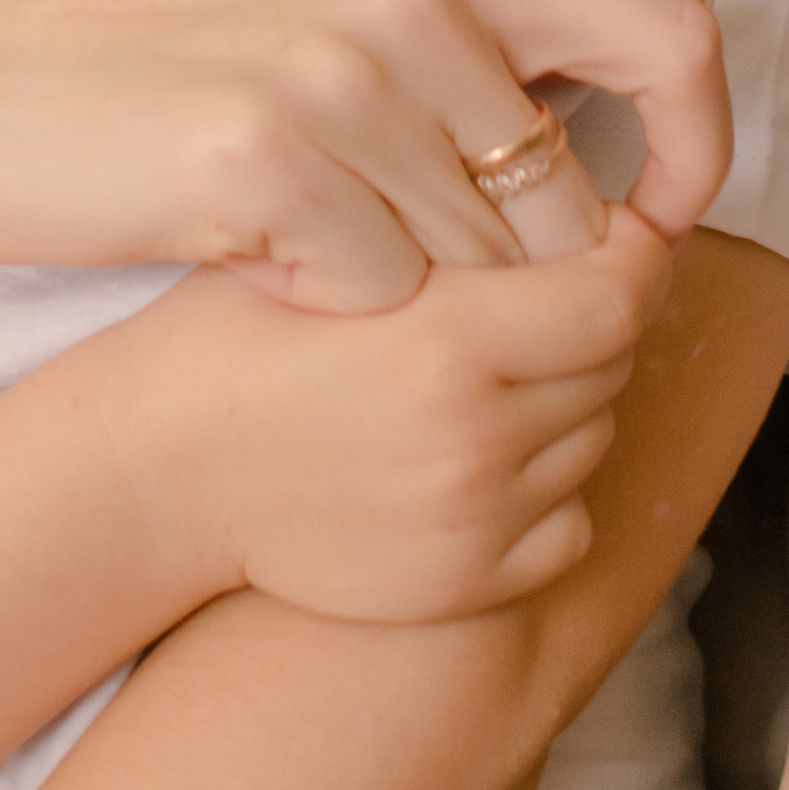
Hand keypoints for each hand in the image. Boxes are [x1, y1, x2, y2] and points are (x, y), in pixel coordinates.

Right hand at [0, 0, 727, 312]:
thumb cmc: (155, 55)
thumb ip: (483, 28)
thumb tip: (680, 39)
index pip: (673, 42)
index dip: (697, 156)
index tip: (651, 233)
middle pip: (573, 212)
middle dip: (516, 288)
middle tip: (408, 290)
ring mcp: (337, 72)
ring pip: (476, 272)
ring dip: (409, 305)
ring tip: (310, 260)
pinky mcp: (261, 157)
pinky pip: (373, 297)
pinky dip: (326, 312)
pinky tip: (253, 269)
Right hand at [114, 206, 672, 620]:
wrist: (156, 472)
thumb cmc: (232, 340)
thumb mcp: (338, 248)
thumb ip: (457, 230)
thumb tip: (579, 206)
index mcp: (446, 339)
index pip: (620, 292)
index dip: (632, 255)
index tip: (611, 238)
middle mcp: (475, 435)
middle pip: (614, 361)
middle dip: (589, 322)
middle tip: (530, 299)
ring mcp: (476, 520)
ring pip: (593, 437)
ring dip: (563, 402)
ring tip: (480, 379)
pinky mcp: (466, 583)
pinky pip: (570, 523)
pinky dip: (546, 491)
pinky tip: (471, 458)